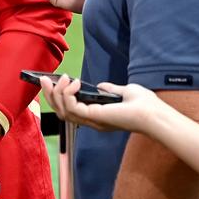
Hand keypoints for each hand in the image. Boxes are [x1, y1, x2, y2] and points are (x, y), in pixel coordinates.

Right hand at [40, 76, 163, 134]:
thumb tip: (100, 86)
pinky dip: (68, 94)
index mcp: (96, 116)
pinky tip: (74, 82)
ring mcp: (91, 121)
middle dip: (49, 95)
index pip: (69, 110)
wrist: (154, 114)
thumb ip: (110, 90)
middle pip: (60, 112)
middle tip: (44, 79)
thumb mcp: (124, 92)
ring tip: (62, 78)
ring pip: (62, 111)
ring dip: (56, 93)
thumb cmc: (144, 105)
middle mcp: (91, 121)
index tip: (50, 82)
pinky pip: (71, 107)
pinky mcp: (94, 117)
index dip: (57, 98)